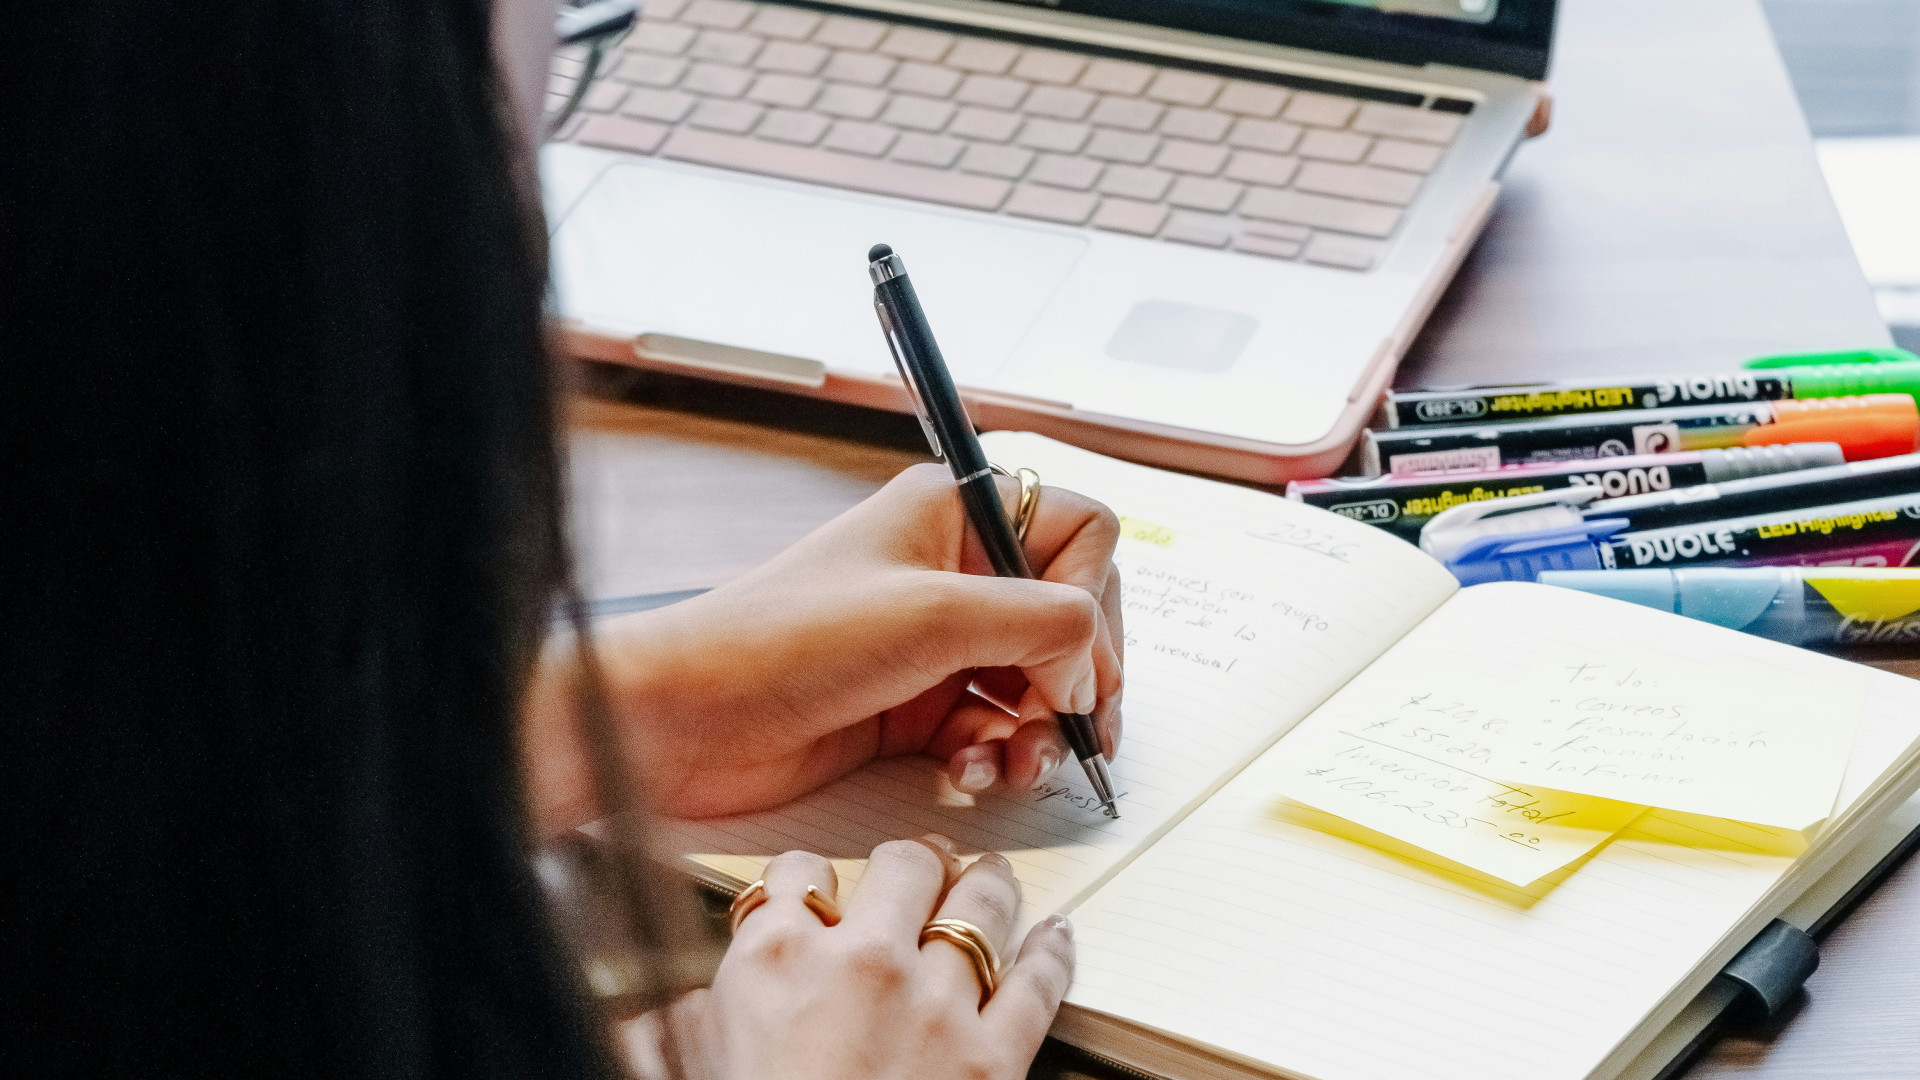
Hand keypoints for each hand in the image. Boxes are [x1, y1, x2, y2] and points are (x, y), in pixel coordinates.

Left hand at [522, 463, 1123, 827]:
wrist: (688, 720)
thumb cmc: (783, 641)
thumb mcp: (932, 615)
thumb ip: (1041, 624)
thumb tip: (1093, 663)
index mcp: (955, 513)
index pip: (1080, 532)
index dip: (1093, 596)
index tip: (1072, 656)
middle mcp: (953, 571)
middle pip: (1071, 615)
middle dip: (1078, 676)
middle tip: (1071, 726)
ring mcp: (936, 641)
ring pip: (1039, 680)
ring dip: (1042, 728)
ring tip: (1020, 763)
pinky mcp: (917, 705)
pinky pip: (994, 727)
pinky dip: (999, 755)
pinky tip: (974, 774)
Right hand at [649, 838, 1073, 1079]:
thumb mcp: (692, 1065)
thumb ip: (686, 1021)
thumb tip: (661, 1011)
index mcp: (777, 957)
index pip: (799, 871)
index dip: (812, 875)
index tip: (819, 887)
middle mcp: (862, 961)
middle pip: (904, 865)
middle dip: (914, 862)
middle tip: (921, 867)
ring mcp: (937, 1005)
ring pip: (980, 905)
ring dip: (986, 885)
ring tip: (988, 879)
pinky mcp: (993, 1058)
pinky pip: (1037, 982)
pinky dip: (1051, 952)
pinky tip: (1054, 936)